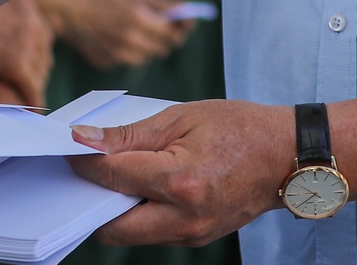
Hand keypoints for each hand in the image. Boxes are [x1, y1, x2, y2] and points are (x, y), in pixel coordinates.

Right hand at [0, 0, 53, 107]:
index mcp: (25, 8)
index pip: (43, 36)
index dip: (37, 55)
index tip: (30, 66)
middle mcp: (31, 24)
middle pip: (44, 56)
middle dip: (38, 73)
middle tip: (29, 87)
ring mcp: (25, 44)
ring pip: (40, 74)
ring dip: (35, 88)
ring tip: (29, 102)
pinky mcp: (15, 63)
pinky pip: (32, 88)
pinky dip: (33, 101)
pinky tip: (30, 111)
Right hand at [33, 0, 190, 70]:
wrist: (66, 10)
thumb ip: (161, 2)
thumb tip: (186, 8)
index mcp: (138, 18)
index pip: (172, 34)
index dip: (180, 29)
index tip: (184, 24)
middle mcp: (129, 40)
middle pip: (162, 48)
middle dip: (166, 38)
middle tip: (163, 27)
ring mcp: (117, 54)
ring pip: (147, 57)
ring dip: (149, 46)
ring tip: (137, 29)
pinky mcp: (108, 63)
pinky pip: (129, 60)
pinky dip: (131, 51)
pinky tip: (119, 36)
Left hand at [67, 100, 295, 246]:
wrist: (287, 156)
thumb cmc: (239, 128)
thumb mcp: (182, 117)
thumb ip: (129, 134)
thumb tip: (84, 140)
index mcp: (180, 180)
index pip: (111, 176)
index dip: (83, 159)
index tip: (69, 144)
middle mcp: (184, 217)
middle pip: (110, 226)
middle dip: (93, 197)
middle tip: (90, 166)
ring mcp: (192, 234)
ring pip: (130, 234)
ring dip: (116, 207)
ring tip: (120, 172)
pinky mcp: (197, 239)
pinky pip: (152, 233)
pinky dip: (139, 212)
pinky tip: (143, 185)